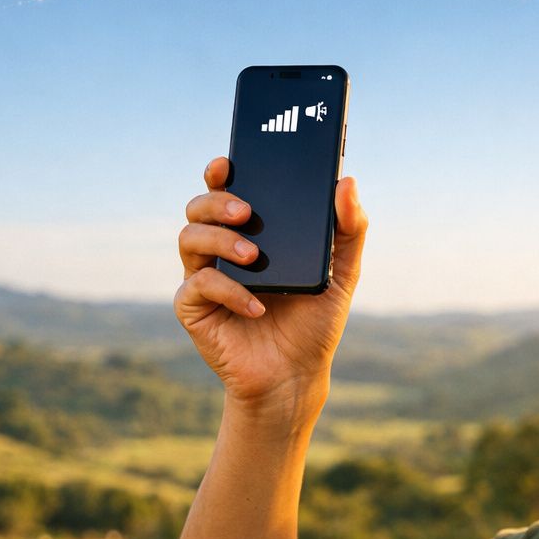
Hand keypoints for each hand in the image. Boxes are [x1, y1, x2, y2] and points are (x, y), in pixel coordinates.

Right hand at [175, 157, 367, 416]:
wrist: (295, 374)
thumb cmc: (313, 322)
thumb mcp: (342, 273)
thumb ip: (349, 228)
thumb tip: (348, 181)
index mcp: (250, 232)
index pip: (226, 190)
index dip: (220, 172)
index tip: (229, 163)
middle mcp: (221, 249)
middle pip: (199, 208)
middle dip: (217, 202)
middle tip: (247, 212)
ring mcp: (204, 277)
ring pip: (189, 238)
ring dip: (220, 239)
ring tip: (253, 256)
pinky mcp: (194, 309)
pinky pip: (198, 286)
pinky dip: (229, 291)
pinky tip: (256, 306)